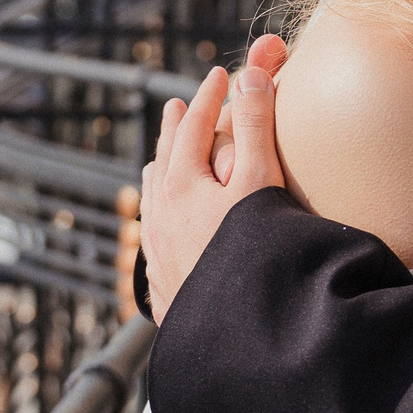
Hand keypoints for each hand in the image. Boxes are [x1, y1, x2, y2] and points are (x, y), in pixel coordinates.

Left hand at [142, 35, 291, 321]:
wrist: (239, 339)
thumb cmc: (252, 257)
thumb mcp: (259, 182)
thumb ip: (255, 127)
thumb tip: (250, 76)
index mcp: (180, 188)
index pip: (194, 127)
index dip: (210, 96)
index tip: (221, 73)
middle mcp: (162, 220)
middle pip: (165, 161)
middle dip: (176, 129)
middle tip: (177, 106)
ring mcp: (161, 257)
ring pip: (152, 202)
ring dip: (160, 172)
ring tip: (161, 162)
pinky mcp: (169, 292)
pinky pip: (155, 240)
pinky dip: (159, 217)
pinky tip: (165, 232)